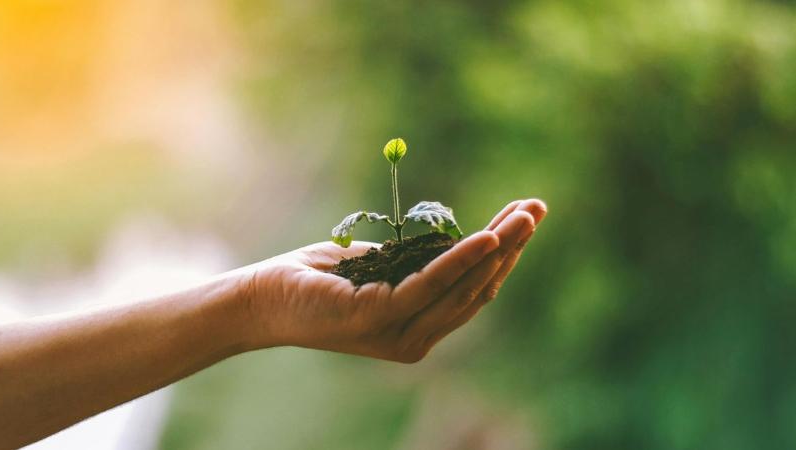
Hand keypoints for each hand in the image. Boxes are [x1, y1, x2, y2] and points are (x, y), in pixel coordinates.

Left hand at [236, 199, 546, 361]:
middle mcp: (417, 338)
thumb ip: (420, 264)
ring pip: (463, 287)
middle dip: (512, 247)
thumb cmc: (320, 278)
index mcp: (419, 328)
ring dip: (498, 247)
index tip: (525, 218)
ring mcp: (400, 333)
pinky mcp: (381, 318)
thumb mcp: (382, 266)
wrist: (264, 296)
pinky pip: (432, 284)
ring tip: (525, 216)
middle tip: (538, 209)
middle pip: (478, 289)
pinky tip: (488, 236)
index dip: (504, 255)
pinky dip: (462, 259)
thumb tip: (458, 241)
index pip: (474, 291)